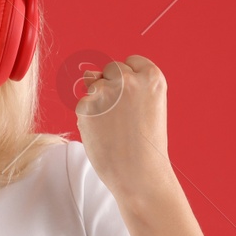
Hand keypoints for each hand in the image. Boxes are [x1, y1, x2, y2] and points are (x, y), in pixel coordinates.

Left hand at [73, 54, 172, 198]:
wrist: (138, 173)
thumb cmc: (144, 144)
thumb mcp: (147, 106)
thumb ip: (126, 86)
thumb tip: (88, 73)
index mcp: (152, 77)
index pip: (132, 62)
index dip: (130, 81)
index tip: (134, 101)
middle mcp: (129, 79)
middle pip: (111, 69)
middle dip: (112, 87)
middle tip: (122, 117)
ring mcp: (105, 91)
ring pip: (94, 85)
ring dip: (98, 101)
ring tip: (114, 127)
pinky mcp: (85, 106)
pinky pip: (83, 104)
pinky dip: (88, 117)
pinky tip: (101, 134)